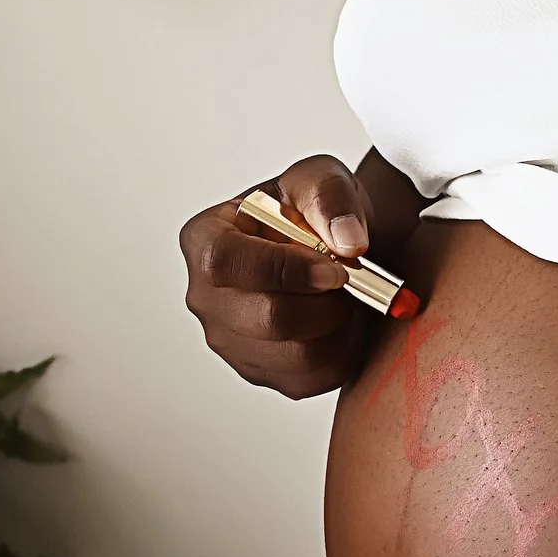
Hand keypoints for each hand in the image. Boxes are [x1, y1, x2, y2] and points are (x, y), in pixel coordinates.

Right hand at [179, 155, 377, 399]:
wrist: (332, 248)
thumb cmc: (313, 210)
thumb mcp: (321, 178)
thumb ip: (330, 197)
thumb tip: (348, 244)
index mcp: (205, 239)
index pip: (224, 263)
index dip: (284, 270)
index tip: (334, 269)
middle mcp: (207, 297)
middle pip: (266, 318)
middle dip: (325, 302)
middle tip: (352, 280)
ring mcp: (230, 342)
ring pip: (295, 355)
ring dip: (339, 327)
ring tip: (345, 297)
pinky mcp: (261, 373)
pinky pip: (311, 378)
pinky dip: (342, 352)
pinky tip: (341, 322)